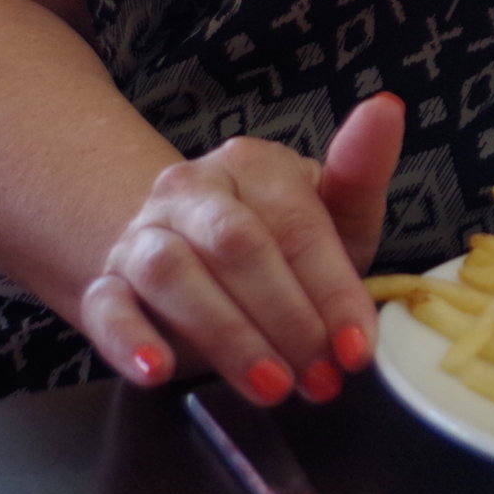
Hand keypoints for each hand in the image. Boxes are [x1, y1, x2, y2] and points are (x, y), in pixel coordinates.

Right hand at [78, 92, 404, 403]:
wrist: (187, 252)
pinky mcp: (106, 284)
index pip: (297, 225)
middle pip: (238, 246)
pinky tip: (157, 372)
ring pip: (174, 275)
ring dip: (227, 337)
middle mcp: (190, 189)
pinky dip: (129, 340)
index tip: (357, 349)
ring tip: (271, 385)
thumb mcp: (331, 214)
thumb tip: (386, 108)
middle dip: (286, 319)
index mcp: (252, 164)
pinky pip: (107, 308)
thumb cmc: (280, 241)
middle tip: (320, 378)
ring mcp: (143, 234)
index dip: (332, 291)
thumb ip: (360, 173)